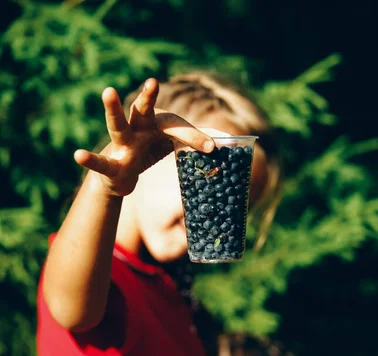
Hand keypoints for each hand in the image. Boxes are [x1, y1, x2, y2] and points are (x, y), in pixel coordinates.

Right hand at [74, 78, 214, 196]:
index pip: (176, 126)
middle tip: (153, 82)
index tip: (211, 148)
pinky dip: (89, 159)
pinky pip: (100, 161)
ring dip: (113, 108)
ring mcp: (121, 143)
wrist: (120, 176)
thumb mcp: (172, 148)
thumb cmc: (148, 153)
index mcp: (156, 125)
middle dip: (148, 96)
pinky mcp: (110, 162)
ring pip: (117, 124)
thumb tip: (223, 145)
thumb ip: (193, 145)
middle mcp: (137, 129)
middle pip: (143, 110)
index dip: (193, 136)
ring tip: (108, 91)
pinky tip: (78, 155)